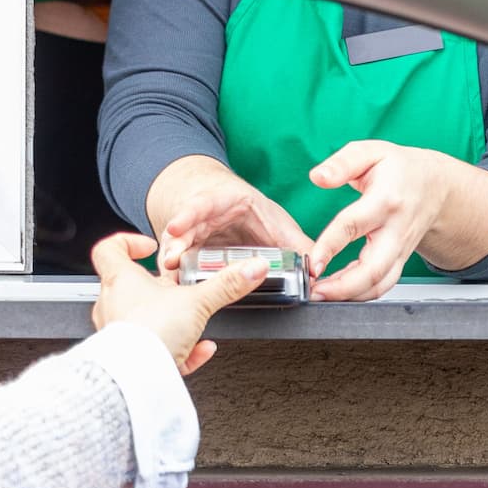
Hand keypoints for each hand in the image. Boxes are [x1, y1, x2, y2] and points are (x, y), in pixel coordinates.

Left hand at [89, 233, 268, 374]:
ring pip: (144, 319)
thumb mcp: (197, 301)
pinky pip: (154, 349)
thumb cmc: (150, 334)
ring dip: (170, 319)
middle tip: (178, 287)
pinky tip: (200, 350)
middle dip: (159, 287)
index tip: (149, 247)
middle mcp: (113, 305)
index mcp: (120, 280)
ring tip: (193, 322)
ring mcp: (119, 333)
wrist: (138, 378)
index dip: (129, 242)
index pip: (109, 249)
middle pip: (130, 286)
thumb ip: (226, 284)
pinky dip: (178, 349)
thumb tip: (252, 268)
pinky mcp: (131, 358)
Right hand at [146, 155, 312, 273]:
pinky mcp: (187, 254)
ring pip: (175, 248)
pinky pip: (177, 265)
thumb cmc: (252, 211)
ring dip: (172, 262)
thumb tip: (318, 271)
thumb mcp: (276, 223)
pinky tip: (172, 285)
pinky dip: (173, 275)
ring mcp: (190, 236)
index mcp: (219, 201)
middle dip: (175, 244)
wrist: (230, 204)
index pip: (199, 204)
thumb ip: (296, 245)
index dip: (187, 215)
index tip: (177, 226)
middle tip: (171, 259)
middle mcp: (199, 218)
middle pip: (181, 230)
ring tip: (169, 274)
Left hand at [306, 140, 473, 301]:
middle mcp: (396, 230)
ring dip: (350, 296)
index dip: (330, 247)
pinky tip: (337, 291)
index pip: (353, 226)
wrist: (436, 186)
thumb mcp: (371, 152)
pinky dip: (359, 294)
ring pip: (379, 284)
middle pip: (373, 269)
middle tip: (315, 292)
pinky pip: (382, 285)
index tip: (312, 263)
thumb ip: (342, 163)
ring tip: (321, 296)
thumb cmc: (401, 168)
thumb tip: (317, 177)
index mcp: (385, 200)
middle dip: (343, 287)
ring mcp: (400, 249)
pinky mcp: (400, 261)